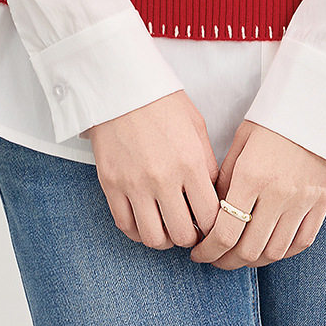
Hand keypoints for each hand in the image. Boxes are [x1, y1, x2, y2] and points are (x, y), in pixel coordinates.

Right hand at [83, 90, 221, 251]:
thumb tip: (212, 196)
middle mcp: (163, 178)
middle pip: (183, 234)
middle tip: (191, 229)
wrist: (121, 86)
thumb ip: (207, 164)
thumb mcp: (196, 127)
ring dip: (165, 239)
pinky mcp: (111, 185)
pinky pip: (126, 226)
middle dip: (192, 237)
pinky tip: (146, 223)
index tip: (212, 225)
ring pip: (154, 238)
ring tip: (169, 228)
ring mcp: (134, 184)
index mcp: (190, 163)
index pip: (210, 217)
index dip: (215, 228)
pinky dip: (138, 232)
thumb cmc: (162, 102)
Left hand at [189, 119, 325, 268]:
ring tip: (240, 256)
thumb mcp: (241, 142)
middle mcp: (277, 193)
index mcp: (251, 176)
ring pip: (275, 252)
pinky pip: (302, 241)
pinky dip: (284, 252)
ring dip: (254, 261)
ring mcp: (303, 200)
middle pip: (249, 250)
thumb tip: (214, 212)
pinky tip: (269, 249)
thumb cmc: (274, 121)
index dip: (208, 251)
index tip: (200, 253)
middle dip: (227, 261)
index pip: (225, 232)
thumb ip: (227, 179)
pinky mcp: (322, 202)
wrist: (319, 106)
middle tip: (216, 259)